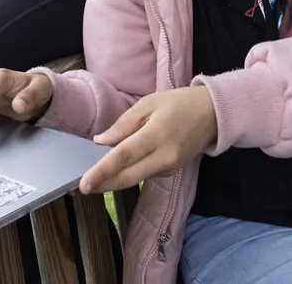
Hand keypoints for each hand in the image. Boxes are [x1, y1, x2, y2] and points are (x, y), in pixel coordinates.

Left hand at [79, 86, 216, 193]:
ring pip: (134, 179)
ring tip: (92, 178)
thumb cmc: (179, 103)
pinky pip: (144, 175)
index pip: (124, 157)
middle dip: (102, 184)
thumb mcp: (149, 103)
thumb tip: (101, 141)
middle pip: (127, 177)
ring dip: (113, 180)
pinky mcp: (170, 172)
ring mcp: (169, 168)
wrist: (213, 115)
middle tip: (79, 187)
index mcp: (157, 135)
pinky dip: (128, 174)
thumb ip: (124, 124)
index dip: (102, 171)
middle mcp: (164, 157)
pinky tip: (116, 169)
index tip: (84, 183)